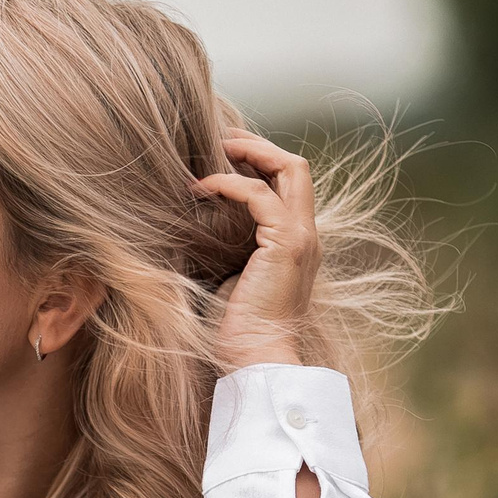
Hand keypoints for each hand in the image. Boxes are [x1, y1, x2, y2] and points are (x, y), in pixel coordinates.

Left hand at [196, 132, 318, 370]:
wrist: (253, 361)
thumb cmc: (233, 330)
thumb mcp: (228, 277)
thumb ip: (225, 249)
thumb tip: (191, 229)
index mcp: (295, 243)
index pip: (288, 184)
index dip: (260, 161)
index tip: (223, 152)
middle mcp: (306, 236)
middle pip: (296, 167)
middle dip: (258, 146)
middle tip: (219, 137)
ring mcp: (301, 239)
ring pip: (289, 170)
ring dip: (247, 154)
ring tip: (209, 152)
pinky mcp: (286, 246)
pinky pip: (260, 196)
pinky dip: (230, 184)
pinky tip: (201, 188)